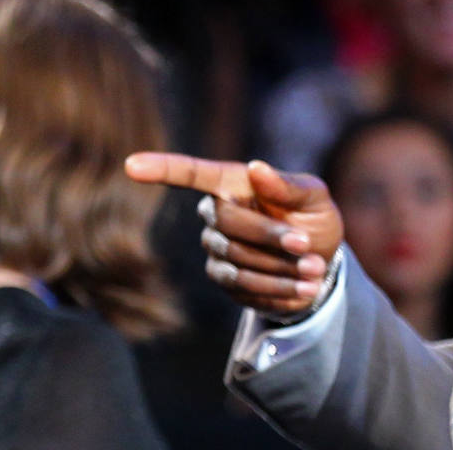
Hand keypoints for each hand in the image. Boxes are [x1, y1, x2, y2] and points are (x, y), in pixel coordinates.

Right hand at [125, 154, 343, 317]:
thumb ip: (288, 187)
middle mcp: (216, 214)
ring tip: (315, 269)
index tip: (132, 165)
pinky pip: (243, 288)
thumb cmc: (314, 218)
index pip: (192, 174)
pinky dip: (278, 288)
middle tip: (307, 244)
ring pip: (235, 260)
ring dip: (280, 268)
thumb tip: (256, 168)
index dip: (162, 169)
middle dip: (271, 237)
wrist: (320, 262)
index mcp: (234, 184)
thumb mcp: (314, 197)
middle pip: (227, 224)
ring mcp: (215, 248)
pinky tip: (304, 286)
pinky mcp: (224, 279)